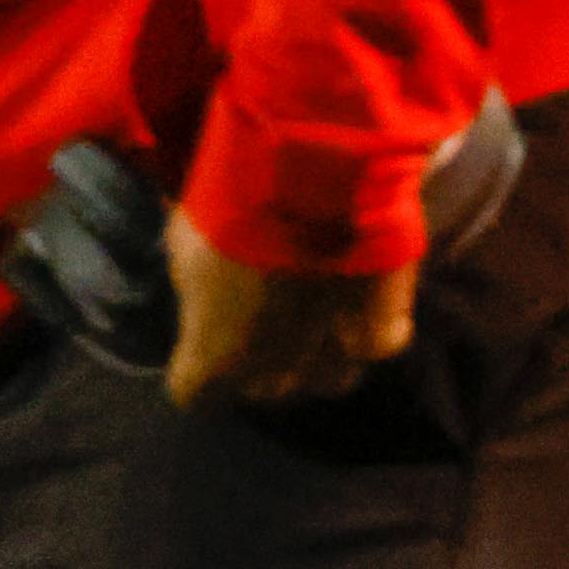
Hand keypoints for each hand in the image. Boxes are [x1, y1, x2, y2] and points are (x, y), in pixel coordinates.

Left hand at [165, 211, 413, 407]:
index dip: (200, 363)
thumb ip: (198, 285)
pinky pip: (373, 347)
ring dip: (318, 354)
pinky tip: (363, 299)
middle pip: (263, 389)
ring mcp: (331, 361)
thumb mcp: (186, 246)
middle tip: (265, 311)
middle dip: (260, 359)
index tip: (206, 334)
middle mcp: (272, 377)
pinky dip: (369, 328)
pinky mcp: (381, 336)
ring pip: (324, 381)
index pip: (197, 394)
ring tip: (318, 308)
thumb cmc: (233, 207)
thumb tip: (205, 286)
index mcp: (214, 362)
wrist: (311, 174)